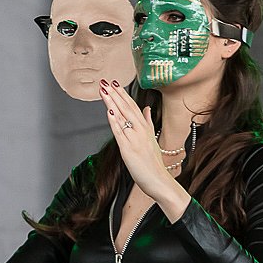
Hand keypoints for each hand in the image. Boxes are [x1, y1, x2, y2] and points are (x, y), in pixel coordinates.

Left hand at [98, 79, 172, 199]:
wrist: (159, 180)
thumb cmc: (153, 163)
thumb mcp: (152, 139)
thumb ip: (148, 122)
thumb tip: (147, 109)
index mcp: (145, 128)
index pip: (133, 106)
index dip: (123, 94)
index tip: (115, 83)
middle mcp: (140, 130)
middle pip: (127, 108)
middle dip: (115, 94)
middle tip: (105, 82)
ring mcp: (135, 138)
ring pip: (122, 116)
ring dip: (112, 102)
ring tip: (104, 90)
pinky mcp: (128, 149)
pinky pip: (120, 132)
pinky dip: (114, 121)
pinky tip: (109, 111)